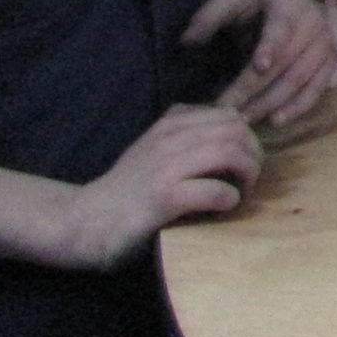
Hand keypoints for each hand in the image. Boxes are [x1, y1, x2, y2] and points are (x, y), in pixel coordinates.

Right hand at [60, 105, 262, 271]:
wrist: (84, 221)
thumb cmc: (128, 190)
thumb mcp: (157, 149)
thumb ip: (189, 135)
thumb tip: (237, 127)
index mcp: (170, 123)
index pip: (230, 115)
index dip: (247, 138)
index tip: (243, 161)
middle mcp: (169, 138)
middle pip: (237, 131)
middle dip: (253, 156)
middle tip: (248, 180)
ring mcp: (165, 166)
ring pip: (231, 153)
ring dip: (247, 175)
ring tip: (240, 192)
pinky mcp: (164, 197)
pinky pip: (216, 190)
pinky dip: (230, 199)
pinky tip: (222, 208)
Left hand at [191, 0, 336, 130]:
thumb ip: (209, 16)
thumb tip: (187, 41)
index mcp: (288, 0)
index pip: (280, 28)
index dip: (270, 47)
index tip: (258, 67)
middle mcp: (315, 21)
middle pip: (289, 62)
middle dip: (258, 90)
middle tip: (230, 110)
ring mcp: (326, 42)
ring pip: (303, 79)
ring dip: (276, 103)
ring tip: (247, 120)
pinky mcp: (329, 60)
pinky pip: (318, 88)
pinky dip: (299, 107)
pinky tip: (276, 120)